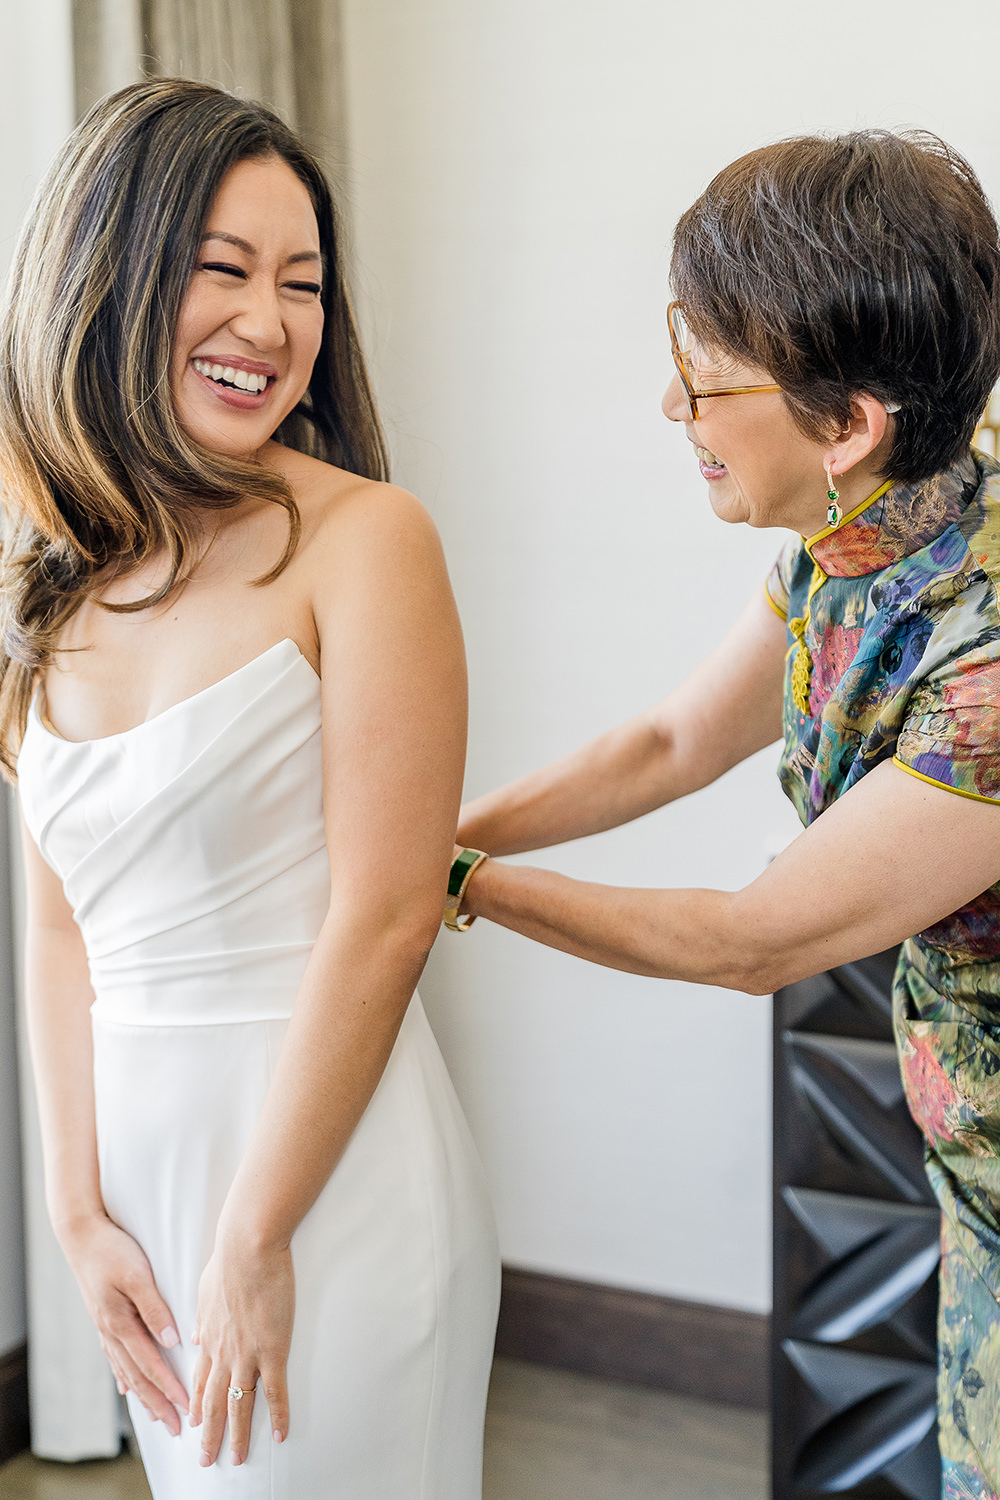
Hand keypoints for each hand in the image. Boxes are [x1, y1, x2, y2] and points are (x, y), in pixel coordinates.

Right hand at [61, 1214, 187, 1433]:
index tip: (187, 1409)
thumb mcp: (138, 1275)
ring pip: (127, 1370)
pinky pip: (116, 1356)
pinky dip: (124, 1375)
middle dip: (158, 1403)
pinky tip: (127, 1388)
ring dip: (143, 1395)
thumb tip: (172, 1342)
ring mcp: (105, 1327)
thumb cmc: (113, 1250)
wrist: (82, 1235)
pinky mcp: (104, 1318)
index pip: (150, 1365)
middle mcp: (111, 1331)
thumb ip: (155, 1309)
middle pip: (138, 1377)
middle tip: (176, 1427)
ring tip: (157, 1416)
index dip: (170, 1389)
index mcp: (120, 1323)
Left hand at [189, 1238, 293, 1466]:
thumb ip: (200, 1317)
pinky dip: (278, 1417)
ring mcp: (247, 1355)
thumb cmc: (228, 1260)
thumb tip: (194, 1336)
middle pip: (213, 1403)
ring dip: (238, 1436)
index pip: (200, 1380)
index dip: (197, 1404)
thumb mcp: (205, 1290)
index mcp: (209, 1337)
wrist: (247, 1248)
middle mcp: (223, 1353)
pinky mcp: (272, 1351)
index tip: (193, 1424)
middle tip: (206, 1460)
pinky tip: (282, 1435)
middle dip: (209, 1434)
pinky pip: (275, 1393)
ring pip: (239, 1406)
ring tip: (237, 1460)